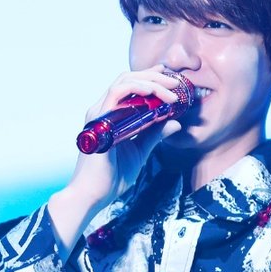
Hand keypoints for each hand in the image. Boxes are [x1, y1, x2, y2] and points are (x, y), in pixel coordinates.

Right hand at [48, 66, 180, 258]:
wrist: (94, 195)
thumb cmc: (112, 177)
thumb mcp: (140, 151)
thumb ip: (155, 135)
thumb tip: (175, 123)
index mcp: (110, 116)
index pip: (129, 86)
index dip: (149, 77)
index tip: (169, 76)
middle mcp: (102, 110)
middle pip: (127, 79)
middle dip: (154, 76)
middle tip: (176, 82)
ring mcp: (99, 114)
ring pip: (124, 81)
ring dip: (150, 81)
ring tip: (171, 90)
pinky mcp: (99, 120)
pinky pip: (118, 94)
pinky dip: (137, 88)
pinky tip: (154, 92)